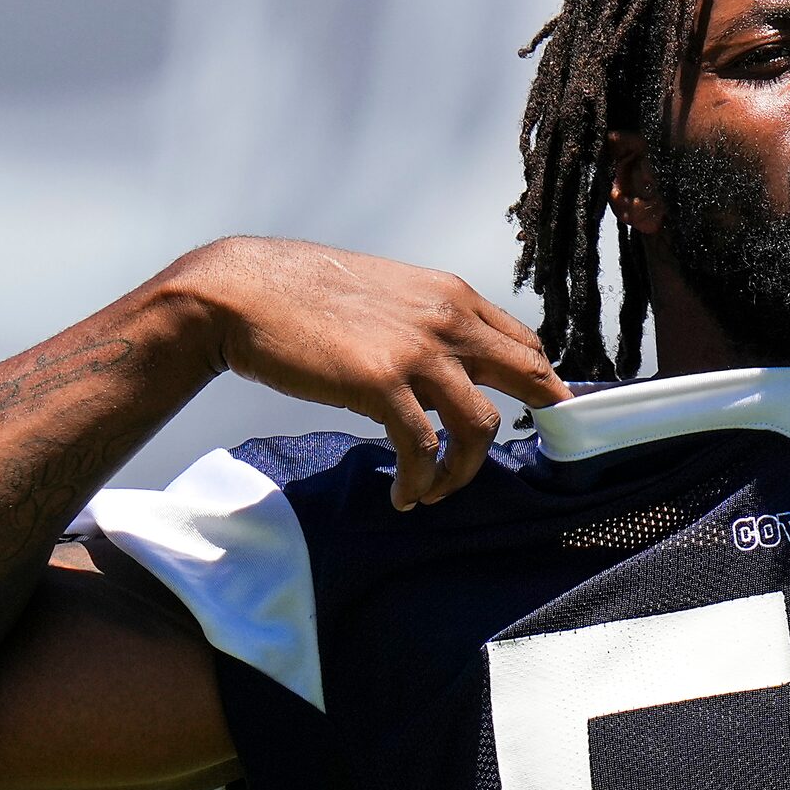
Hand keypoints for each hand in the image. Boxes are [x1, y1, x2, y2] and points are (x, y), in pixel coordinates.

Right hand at [180, 238, 570, 508]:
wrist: (246, 293)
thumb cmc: (310, 297)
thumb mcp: (390, 295)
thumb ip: (429, 326)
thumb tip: (452, 373)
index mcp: (452, 296)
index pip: (525, 343)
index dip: (541, 383)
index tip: (542, 414)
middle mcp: (448, 319)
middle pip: (527, 377)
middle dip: (538, 420)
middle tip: (520, 455)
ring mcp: (418, 352)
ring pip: (481, 425)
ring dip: (465, 470)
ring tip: (436, 489)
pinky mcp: (381, 383)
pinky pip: (423, 448)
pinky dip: (420, 480)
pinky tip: (406, 495)